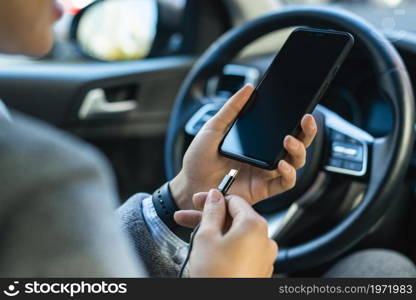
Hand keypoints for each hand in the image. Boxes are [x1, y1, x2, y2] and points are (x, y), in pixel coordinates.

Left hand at [170, 84, 316, 209]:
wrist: (189, 184)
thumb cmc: (199, 159)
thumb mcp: (213, 128)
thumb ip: (231, 109)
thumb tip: (248, 88)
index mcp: (256, 142)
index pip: (283, 129)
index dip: (297, 120)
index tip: (302, 108)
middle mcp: (265, 157)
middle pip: (296, 145)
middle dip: (307, 133)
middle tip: (306, 119)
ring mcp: (265, 174)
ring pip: (295, 163)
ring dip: (297, 151)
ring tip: (288, 140)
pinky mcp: (263, 189)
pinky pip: (285, 183)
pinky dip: (288, 173)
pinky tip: (281, 164)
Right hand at [189, 189, 276, 277]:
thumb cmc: (216, 275)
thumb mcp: (207, 236)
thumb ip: (212, 211)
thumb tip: (215, 197)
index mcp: (255, 226)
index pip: (235, 201)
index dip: (214, 199)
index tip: (198, 200)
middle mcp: (265, 240)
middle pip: (235, 219)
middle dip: (210, 217)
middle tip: (188, 217)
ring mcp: (264, 257)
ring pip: (237, 235)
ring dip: (215, 232)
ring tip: (193, 236)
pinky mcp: (259, 270)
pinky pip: (242, 251)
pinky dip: (226, 247)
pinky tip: (208, 251)